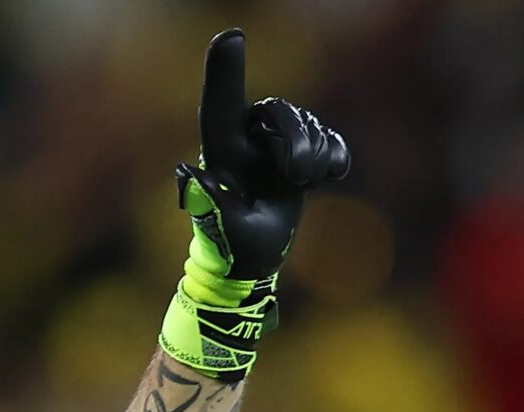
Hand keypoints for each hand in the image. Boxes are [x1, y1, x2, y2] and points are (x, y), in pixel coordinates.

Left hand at [158, 30, 350, 378]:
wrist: (253, 262)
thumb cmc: (234, 250)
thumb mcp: (228, 233)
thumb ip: (216, 205)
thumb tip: (189, 172)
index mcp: (222, 152)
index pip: (222, 104)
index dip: (226, 70)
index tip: (231, 36)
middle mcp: (247, 140)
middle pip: (279, 110)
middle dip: (297, 138)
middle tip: (299, 176)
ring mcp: (274, 146)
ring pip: (307, 123)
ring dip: (314, 156)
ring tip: (302, 187)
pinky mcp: (300, 156)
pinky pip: (329, 139)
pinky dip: (334, 158)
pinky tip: (329, 178)